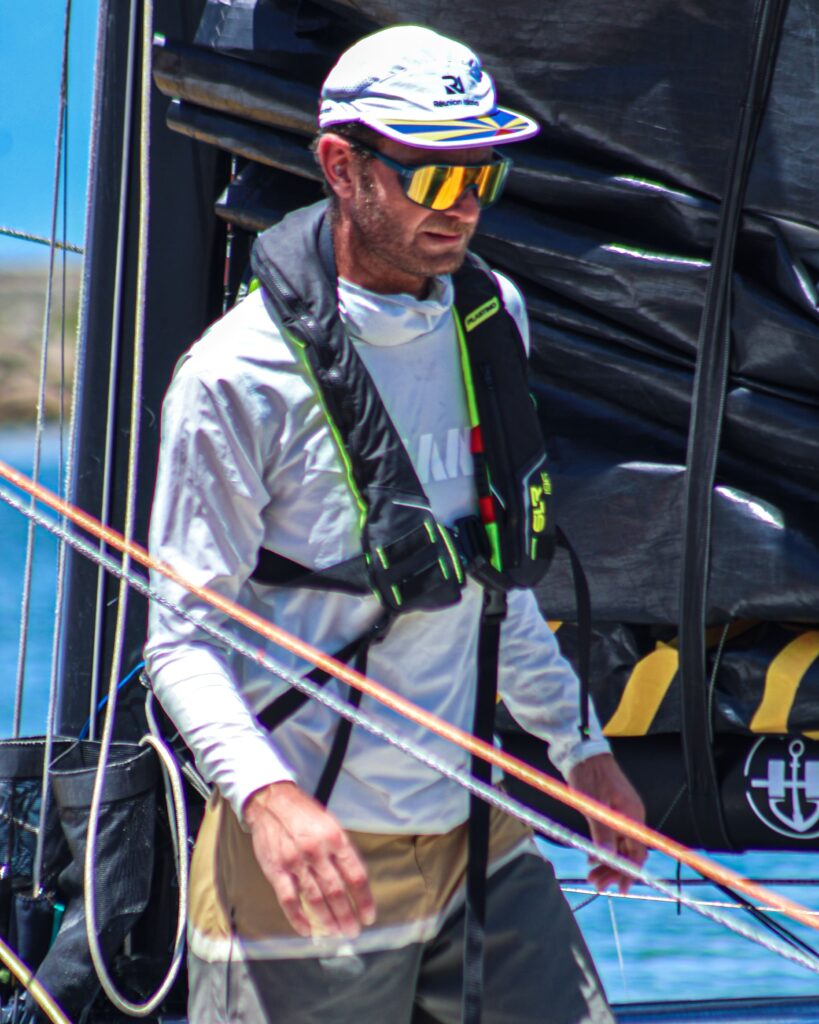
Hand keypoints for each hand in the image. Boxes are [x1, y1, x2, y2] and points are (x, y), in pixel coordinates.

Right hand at [243, 781, 375, 938]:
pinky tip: (308, 930)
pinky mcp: (277, 870)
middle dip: (347, 916)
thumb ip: (342, 851)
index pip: (356, 876)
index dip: (364, 900)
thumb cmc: (305, 814)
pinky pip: (289, 900)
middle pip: (337, 892)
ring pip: (315, 899)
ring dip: (328, 920)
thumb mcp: (331, 824)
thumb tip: (354, 882)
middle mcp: (318, 851)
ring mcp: (296, 862)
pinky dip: (298, 919)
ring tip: (336, 933)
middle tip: (353, 932)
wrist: (272, 802)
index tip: (368, 916)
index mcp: (336, 838)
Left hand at [568, 753, 646, 893]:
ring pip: (618, 845)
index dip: (630, 871)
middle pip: (628, 851)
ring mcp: (621, 813)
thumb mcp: (593, 804)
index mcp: (632, 815)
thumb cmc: (589, 774)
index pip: (638, 851)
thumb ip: (601, 831)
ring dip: (606, 862)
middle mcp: (631, 816)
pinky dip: (602, 848)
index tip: (621, 888)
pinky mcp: (610, 811)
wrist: (582, 751)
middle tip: (597, 884)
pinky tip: (591, 859)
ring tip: (591, 876)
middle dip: (614, 870)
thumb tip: (606, 857)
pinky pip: (610, 836)